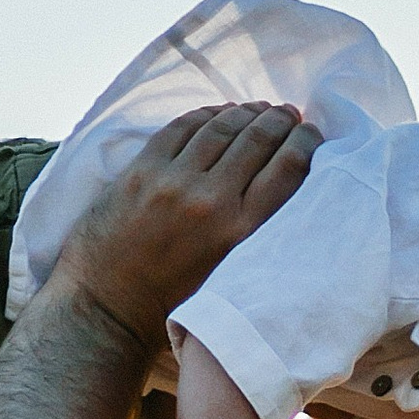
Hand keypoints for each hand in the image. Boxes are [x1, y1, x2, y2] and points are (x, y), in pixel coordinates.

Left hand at [54, 107, 319, 350]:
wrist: (106, 309)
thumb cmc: (173, 303)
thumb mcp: (232, 276)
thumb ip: (257, 236)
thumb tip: (286, 188)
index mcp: (241, 232)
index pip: (289, 167)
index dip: (307, 141)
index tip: (311, 134)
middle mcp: (211, 200)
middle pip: (259, 139)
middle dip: (280, 120)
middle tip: (289, 114)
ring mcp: (172, 181)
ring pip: (222, 126)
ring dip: (247, 112)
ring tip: (260, 109)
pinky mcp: (140, 170)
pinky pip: (182, 127)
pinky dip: (206, 114)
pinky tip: (220, 113)